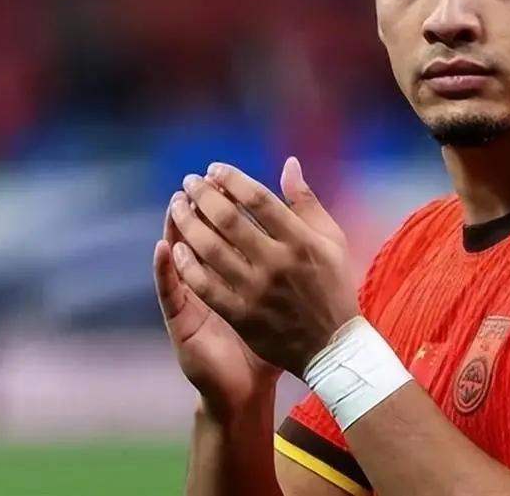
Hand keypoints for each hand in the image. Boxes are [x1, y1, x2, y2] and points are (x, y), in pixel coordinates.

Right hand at [154, 202, 280, 417]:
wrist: (272, 378)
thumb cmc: (281, 331)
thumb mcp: (287, 284)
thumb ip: (286, 248)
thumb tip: (296, 210)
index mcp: (236, 272)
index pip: (223, 228)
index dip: (220, 202)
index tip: (218, 175)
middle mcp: (212, 283)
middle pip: (198, 237)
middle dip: (195, 209)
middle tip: (191, 183)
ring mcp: (196, 301)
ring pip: (180, 259)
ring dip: (176, 230)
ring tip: (175, 204)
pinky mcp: (185, 323)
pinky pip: (173, 293)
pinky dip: (166, 270)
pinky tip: (163, 248)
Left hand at [169, 157, 360, 377]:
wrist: (331, 345)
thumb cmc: (332, 286)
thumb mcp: (331, 239)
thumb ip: (307, 201)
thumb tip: (289, 163)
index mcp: (301, 240)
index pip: (258, 199)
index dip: (232, 179)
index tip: (214, 169)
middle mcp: (277, 262)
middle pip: (229, 219)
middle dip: (203, 195)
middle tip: (189, 182)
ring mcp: (256, 291)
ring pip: (211, 250)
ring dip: (188, 224)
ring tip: (177, 207)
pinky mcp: (242, 315)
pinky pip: (205, 286)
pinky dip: (187, 265)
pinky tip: (176, 248)